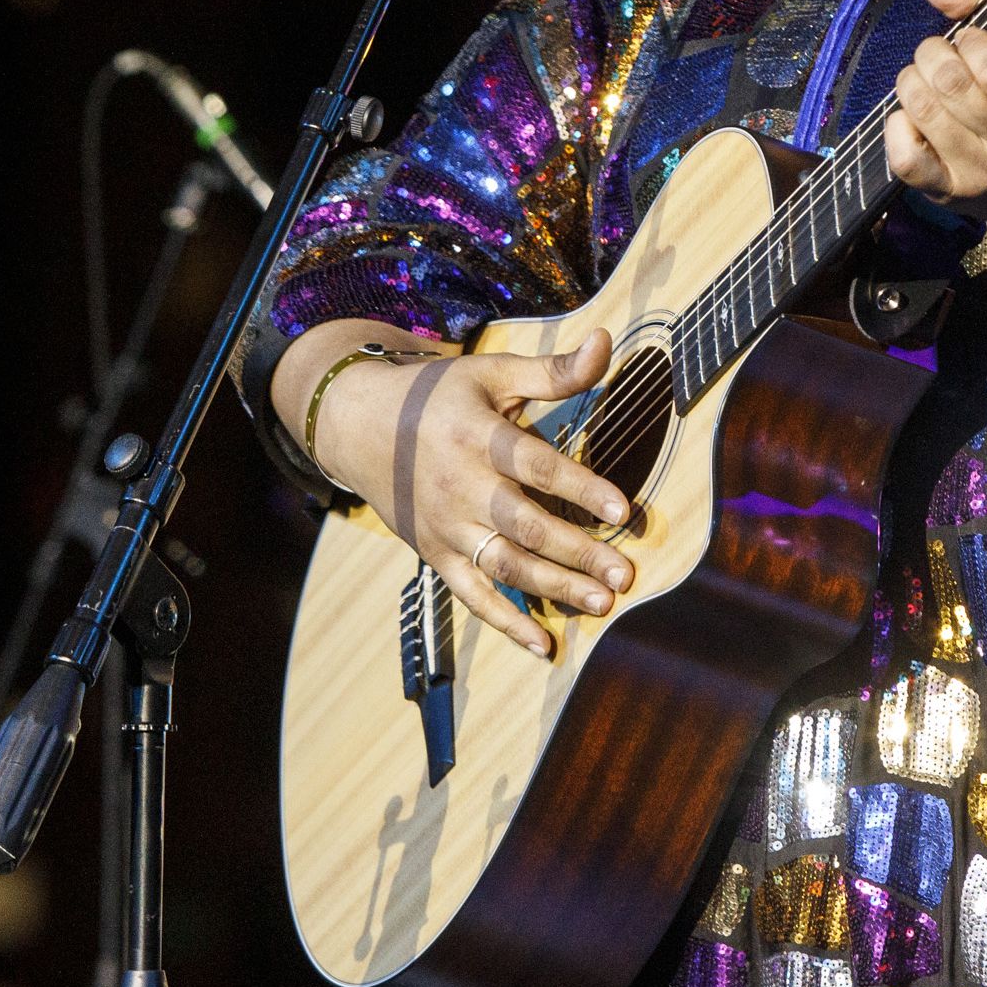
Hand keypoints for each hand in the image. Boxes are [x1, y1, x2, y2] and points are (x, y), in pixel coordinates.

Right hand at [301, 328, 631, 658]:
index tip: (623, 510)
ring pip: (506, 566)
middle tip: (626, 573)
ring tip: (602, 602)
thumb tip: (608, 340)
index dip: (581, 487)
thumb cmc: (439, 396)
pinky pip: (473, 596)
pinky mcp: (436, 555)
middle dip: (579, 553)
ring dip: (555, 588)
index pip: (536, 467)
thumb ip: (554, 370)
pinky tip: (545, 645)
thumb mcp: (492, 374)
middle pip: (526, 526)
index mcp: (477, 437)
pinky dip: (507, 623)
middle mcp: (460, 487)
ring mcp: (446, 527)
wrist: (360, 425)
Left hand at [887, 0, 986, 284]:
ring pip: (922, 110)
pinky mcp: (948, 194)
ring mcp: (981, 174)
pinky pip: (904, 158)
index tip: (973, 40)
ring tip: (924, 80)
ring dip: (911, 81)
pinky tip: (912, 117)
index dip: (972, 40)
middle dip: (932, 53)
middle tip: (941, 55)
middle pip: (949, 82)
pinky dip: (897, 126)